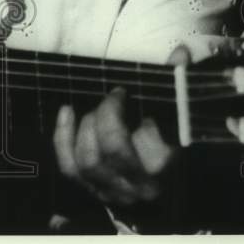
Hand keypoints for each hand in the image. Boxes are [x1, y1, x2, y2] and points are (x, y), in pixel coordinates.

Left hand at [52, 47, 186, 207]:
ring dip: (85, 127)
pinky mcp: (90, 190)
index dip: (123, 113)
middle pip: (113, 150)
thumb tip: (180, 52)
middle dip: (105, 116)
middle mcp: (139, 184)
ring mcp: (113, 191)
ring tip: (92, 110)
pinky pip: (69, 167)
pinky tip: (67, 113)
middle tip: (109, 98)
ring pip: (89, 161)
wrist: (151, 174)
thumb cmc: (163, 135)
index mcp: (164, 164)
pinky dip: (63, 138)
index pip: (144, 141)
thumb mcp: (172, 113)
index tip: (120, 91)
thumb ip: (176, 84)